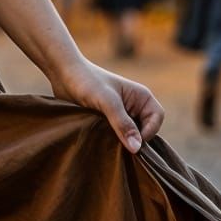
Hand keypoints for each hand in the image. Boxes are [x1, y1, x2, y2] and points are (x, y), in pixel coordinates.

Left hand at [50, 58, 164, 153]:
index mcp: (141, 97)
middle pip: (145, 130)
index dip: (148, 133)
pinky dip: (112, 141)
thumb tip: (137, 148)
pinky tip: (102, 143)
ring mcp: (122, 114)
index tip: (132, 143)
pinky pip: (117, 135)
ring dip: (122, 141)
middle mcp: (135, 106)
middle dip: (135, 140)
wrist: (63, 73)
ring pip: (130, 135)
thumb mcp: (106, 102)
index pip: (156, 120)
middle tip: (119, 147)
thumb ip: (122, 123)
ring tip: (109, 145)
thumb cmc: (87, 81)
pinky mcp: (108, 120)